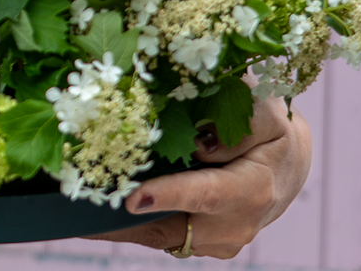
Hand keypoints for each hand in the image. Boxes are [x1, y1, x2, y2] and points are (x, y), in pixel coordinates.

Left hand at [91, 95, 310, 258]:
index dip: (170, 196)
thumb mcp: (270, 115)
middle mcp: (233, 225)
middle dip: (124, 215)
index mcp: (252, 189)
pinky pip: (155, 234)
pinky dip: (125, 224)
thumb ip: (245, 123)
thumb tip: (201, 140)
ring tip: (75, 205)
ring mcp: (214, 241)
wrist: (285, 167)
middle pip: (171, 223)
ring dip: (117, 222)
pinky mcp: (197, 244)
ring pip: (157, 233)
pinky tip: (90, 212)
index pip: (207, 194)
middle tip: (81, 199)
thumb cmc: (273, 133)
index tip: (135, 199)